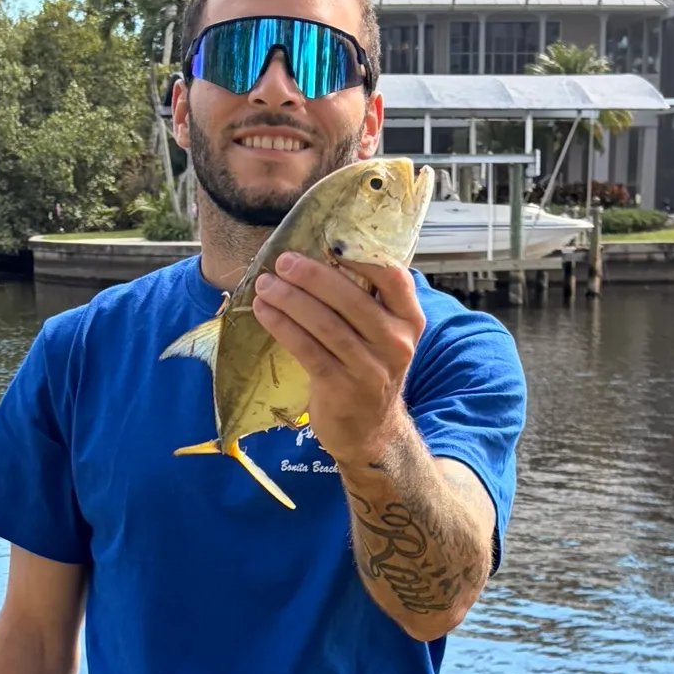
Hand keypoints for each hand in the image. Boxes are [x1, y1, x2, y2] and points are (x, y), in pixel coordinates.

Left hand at [252, 251, 425, 468]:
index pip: (393, 277)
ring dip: (290, 300)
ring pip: (326, 324)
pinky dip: (283, 328)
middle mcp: (396, 343)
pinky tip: (264, 313)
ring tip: (265, 285)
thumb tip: (317, 254)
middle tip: (283, 262)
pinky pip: (308, 351)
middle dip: (312, 276)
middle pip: (351, 299)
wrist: (370, 431)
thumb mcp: (381, 335)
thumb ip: (364, 300)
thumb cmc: (367, 369)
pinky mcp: (343, 389)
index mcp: (409, 320)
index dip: (361, 255)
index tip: (327, 242)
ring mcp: (371, 369)